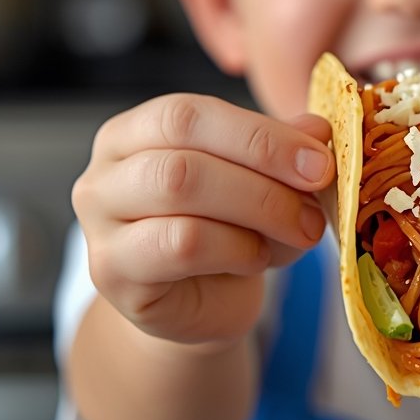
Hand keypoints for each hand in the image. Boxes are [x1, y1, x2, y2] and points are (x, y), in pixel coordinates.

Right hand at [71, 93, 333, 346]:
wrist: (203, 306)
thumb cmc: (229, 233)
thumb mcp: (265, 183)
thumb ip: (285, 151)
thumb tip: (318, 129)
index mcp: (136, 130)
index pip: (190, 114)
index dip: (260, 134)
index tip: (320, 159)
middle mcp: (105, 171)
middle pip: (182, 153)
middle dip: (264, 171)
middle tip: (316, 195)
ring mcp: (99, 224)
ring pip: (179, 193)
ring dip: (258, 209)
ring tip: (298, 230)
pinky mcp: (112, 273)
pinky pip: (180, 246)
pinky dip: (236, 248)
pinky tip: (258, 257)